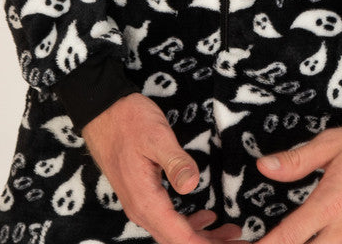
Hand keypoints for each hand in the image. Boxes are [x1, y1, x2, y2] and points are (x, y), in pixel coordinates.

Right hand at [82, 93, 243, 243]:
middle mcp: (141, 210)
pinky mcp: (142, 196)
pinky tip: (207, 218)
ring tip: (231, 232)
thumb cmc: (128, 120)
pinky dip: (190, 225)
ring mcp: (140, 204)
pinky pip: (167, 221)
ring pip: (173, 234)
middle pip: (177, 242)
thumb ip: (175, 161)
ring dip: (202, 237)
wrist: (101, 111)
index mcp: (146, 201)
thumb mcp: (156, 135)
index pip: (180, 239)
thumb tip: (192, 186)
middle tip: (240, 241)